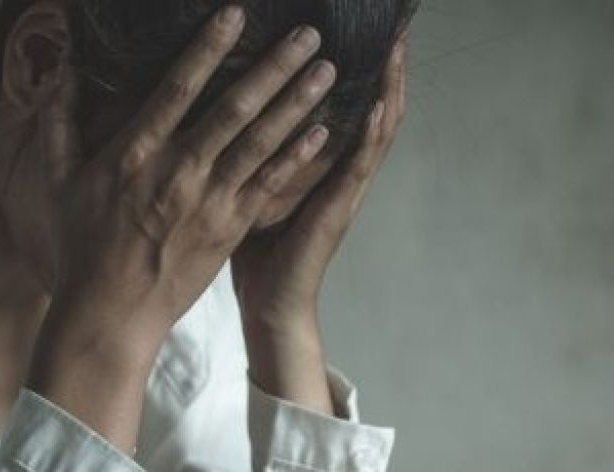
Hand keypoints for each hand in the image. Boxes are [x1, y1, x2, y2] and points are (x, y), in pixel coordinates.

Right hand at [27, 5, 338, 450]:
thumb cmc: (82, 245)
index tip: (235, 14)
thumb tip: (62, 71)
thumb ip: (61, 121)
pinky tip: (324, 131)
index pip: (177, 88)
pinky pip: (269, 186)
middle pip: (234, 108)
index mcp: (134, 153)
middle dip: (274, 66)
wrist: (110, 313)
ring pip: (261, 142)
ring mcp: (209, 202)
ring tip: (328, 69)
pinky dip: (297, 157)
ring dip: (297, 103)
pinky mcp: (230, 229)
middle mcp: (178, 171)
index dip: (208, 48)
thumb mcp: (58, 180)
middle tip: (308, 33)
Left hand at [231, 36, 408, 412]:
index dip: (360, 68)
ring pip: (376, 129)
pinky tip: (378, 107)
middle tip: (392, 25)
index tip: (361, 30)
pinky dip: (371, 136)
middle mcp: (340, 170)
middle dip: (383, 65)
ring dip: (387, 88)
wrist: (267, 302)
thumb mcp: (251, 181)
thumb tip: (218, 101)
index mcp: (321, 162)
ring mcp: (344, 190)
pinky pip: (358, 167)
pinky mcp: (338, 210)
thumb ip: (251, 145)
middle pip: (372, 106)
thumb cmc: (254, 246)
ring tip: (395, 49)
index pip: (347, 103)